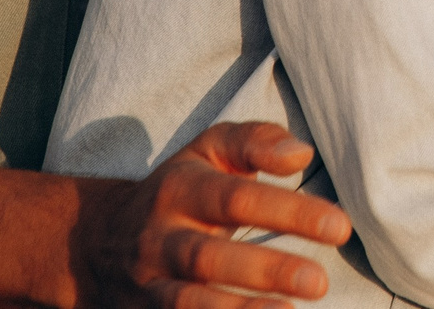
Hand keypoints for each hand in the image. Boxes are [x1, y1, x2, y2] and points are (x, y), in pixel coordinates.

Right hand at [72, 122, 354, 307]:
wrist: (92, 241)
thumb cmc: (178, 189)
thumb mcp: (208, 150)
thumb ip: (256, 141)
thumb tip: (301, 154)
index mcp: (179, 189)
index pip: (237, 198)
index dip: (288, 212)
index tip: (340, 227)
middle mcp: (158, 239)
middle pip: (208, 257)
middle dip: (265, 270)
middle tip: (320, 282)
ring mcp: (146, 285)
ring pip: (186, 304)